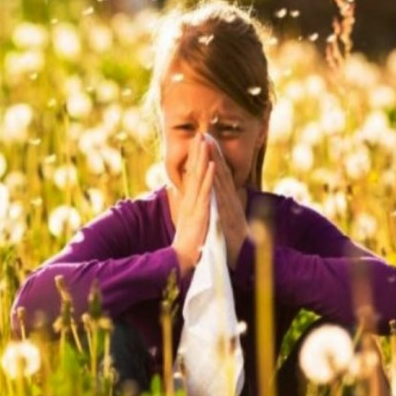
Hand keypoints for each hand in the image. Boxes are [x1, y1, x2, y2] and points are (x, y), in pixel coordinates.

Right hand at [171, 134, 215, 276]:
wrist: (182, 261)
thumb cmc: (189, 244)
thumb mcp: (192, 224)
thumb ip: (194, 212)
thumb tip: (193, 204)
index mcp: (190, 203)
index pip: (192, 177)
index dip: (195, 160)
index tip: (198, 144)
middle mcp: (191, 201)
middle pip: (194, 172)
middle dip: (197, 153)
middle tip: (200, 134)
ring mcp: (195, 206)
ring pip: (199, 178)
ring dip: (202, 159)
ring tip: (205, 142)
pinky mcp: (200, 213)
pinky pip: (206, 192)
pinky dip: (209, 178)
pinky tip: (213, 165)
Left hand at [209, 140, 248, 269]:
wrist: (244, 261)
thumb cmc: (236, 242)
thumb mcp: (232, 220)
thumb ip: (234, 204)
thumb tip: (239, 191)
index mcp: (229, 201)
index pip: (221, 176)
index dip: (215, 158)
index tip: (208, 141)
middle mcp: (231, 201)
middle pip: (221, 174)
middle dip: (214, 154)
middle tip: (206, 134)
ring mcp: (230, 208)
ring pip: (221, 182)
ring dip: (215, 163)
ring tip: (208, 146)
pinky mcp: (229, 218)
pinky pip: (221, 198)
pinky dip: (217, 185)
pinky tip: (212, 172)